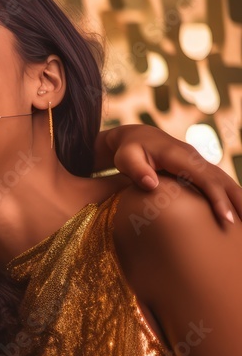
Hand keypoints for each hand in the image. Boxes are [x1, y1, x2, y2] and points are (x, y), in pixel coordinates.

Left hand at [97, 124, 241, 225]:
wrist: (135, 137)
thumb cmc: (128, 150)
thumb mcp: (126, 159)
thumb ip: (137, 170)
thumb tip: (151, 185)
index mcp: (179, 156)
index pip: (205, 179)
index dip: (218, 199)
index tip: (226, 219)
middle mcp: (194, 157)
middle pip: (222, 180)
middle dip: (237, 201)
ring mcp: (198, 162)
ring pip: (224, 180)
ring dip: (238, 198)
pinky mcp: (198, 167)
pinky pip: (218, 181)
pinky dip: (230, 194)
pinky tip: (237, 209)